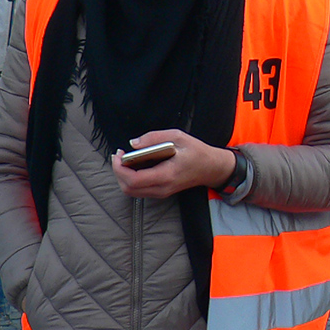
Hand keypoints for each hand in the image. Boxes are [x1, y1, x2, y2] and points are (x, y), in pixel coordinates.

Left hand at [111, 129, 235, 199]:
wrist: (211, 168)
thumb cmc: (197, 152)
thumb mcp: (178, 137)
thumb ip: (155, 138)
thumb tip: (134, 143)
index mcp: (166, 175)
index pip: (134, 179)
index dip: (120, 168)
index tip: (119, 154)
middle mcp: (162, 188)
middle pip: (128, 188)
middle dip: (118, 172)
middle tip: (119, 155)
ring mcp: (161, 192)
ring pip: (131, 191)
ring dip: (122, 176)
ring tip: (123, 160)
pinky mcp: (160, 192)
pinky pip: (138, 190)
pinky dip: (130, 179)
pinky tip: (133, 166)